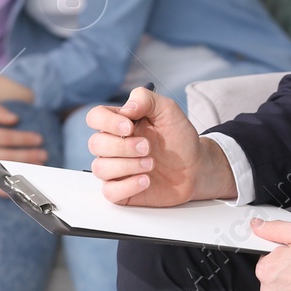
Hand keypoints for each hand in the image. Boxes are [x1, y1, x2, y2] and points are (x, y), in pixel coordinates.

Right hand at [0, 101, 47, 195]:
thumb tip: (15, 119)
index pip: (6, 138)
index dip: (24, 139)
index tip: (39, 139)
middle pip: (7, 157)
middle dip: (28, 157)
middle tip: (45, 155)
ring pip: (2, 174)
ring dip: (23, 174)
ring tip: (40, 171)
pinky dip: (8, 191)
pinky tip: (22, 189)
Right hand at [86, 86, 234, 205]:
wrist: (195, 167)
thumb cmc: (179, 137)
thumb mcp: (168, 110)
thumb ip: (146, 99)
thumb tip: (126, 107)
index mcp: (120, 123)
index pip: (95, 117)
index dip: (107, 122)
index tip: (129, 127)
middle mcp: (113, 145)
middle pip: (95, 144)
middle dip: (123, 147)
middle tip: (148, 147)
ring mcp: (116, 168)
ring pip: (100, 168)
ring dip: (127, 166)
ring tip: (151, 164)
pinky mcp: (122, 190)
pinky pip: (109, 191)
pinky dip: (128, 186)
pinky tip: (146, 180)